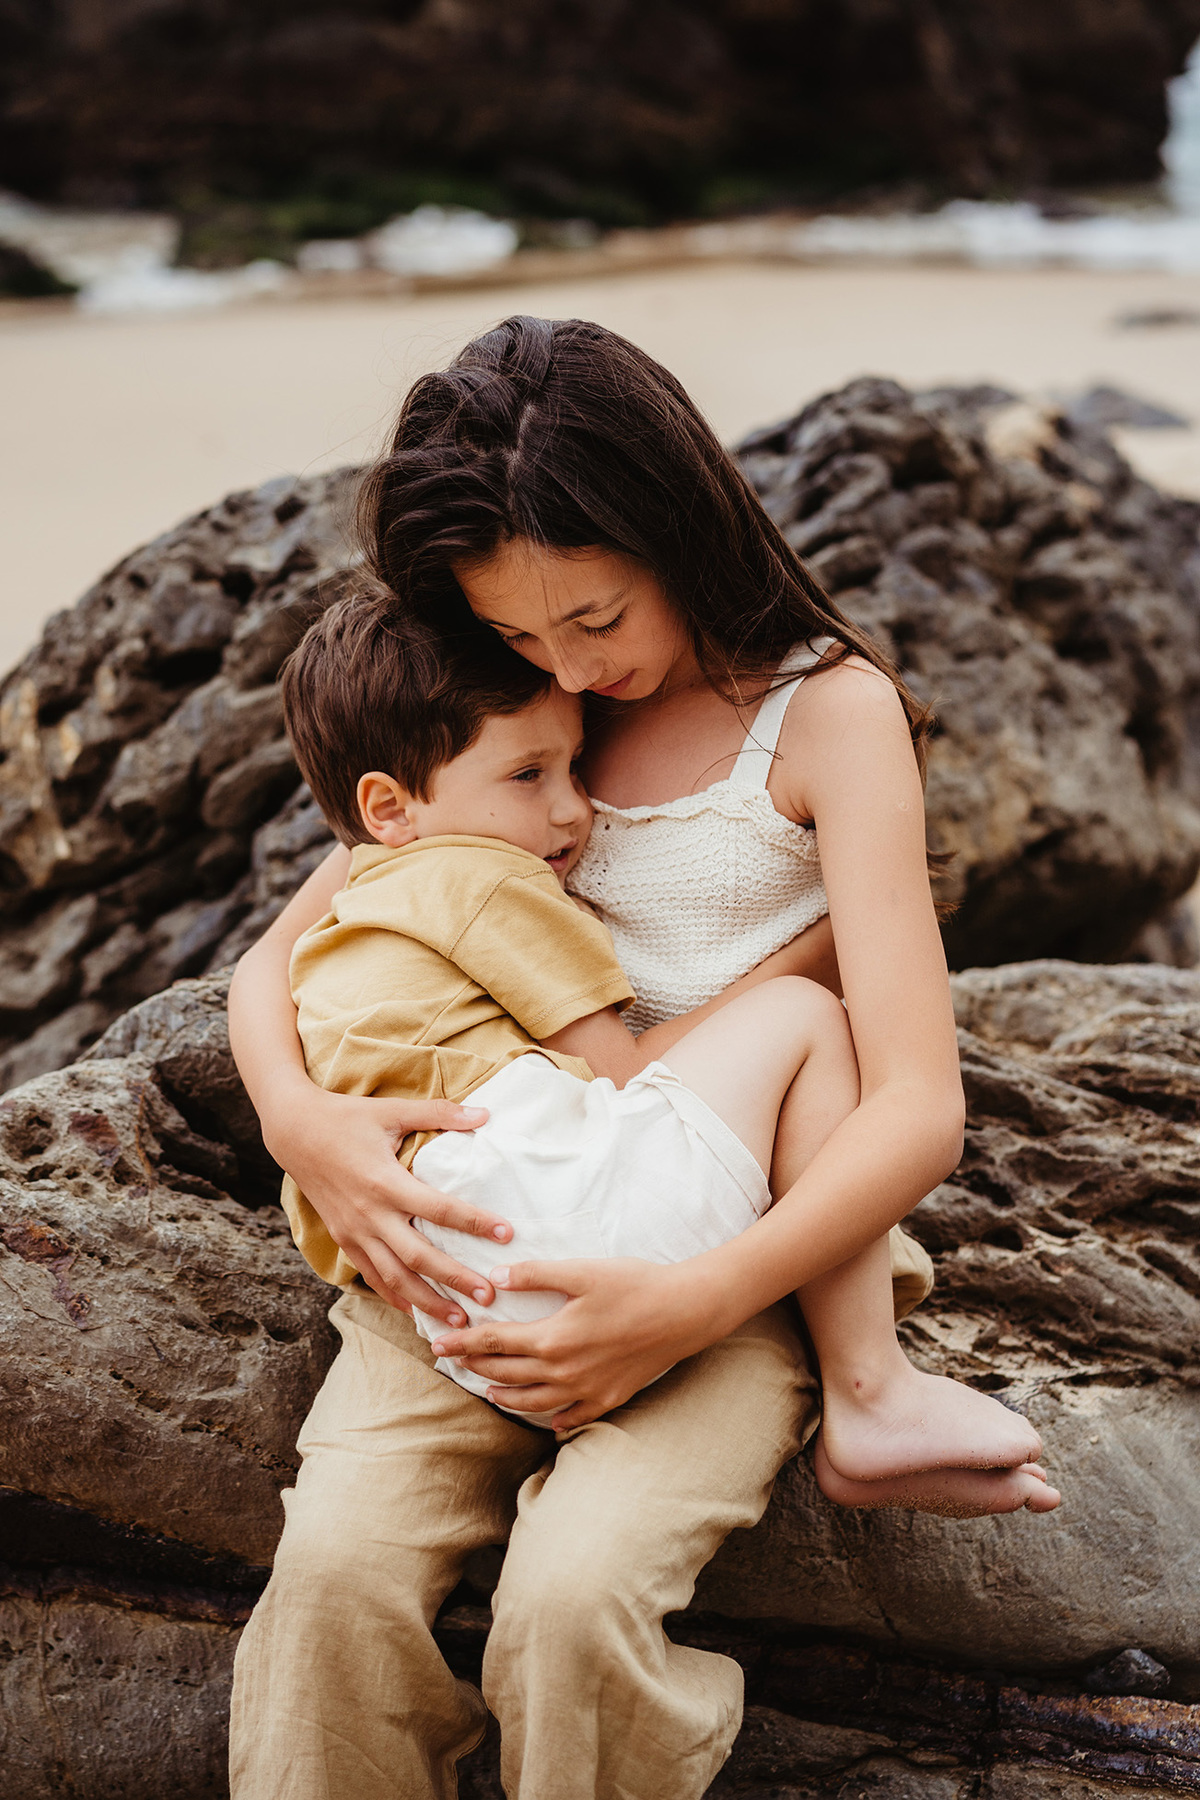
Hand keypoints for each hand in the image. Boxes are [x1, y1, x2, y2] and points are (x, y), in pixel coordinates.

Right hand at [264, 1084, 511, 1323]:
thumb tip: (485, 1114)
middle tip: (488, 1296)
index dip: (474, 1223)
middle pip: (418, 1256)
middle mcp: (370, 1214)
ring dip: (426, 1301)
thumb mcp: (392, 1110)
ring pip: (394, 1277)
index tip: (506, 1234)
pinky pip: (371, 1276)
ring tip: (458, 1320)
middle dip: (454, 1279)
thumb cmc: (347, 1117)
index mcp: (385, 1182)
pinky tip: (415, 1314)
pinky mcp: (343, 1240)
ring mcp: (354, 1232)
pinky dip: (394, 1297)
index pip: (438, 1209)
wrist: (295, 1131)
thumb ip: (439, 1113)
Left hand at [430, 1256, 727, 1428]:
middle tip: (452, 1361)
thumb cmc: (634, 1284)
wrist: (685, 1312)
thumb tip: (496, 1278)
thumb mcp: (582, 1271)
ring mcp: (587, 1390)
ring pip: (533, 1402)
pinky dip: (555, 1418)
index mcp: (552, 1338)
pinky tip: (547, 1419)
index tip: (437, 1343)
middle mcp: (563, 1371)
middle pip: (507, 1372)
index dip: (462, 1343)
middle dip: (475, 1366)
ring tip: (488, 1389)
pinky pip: (574, 1417)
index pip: (494, 1342)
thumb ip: (536, 1275)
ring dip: (505, 1395)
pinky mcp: (610, 1398)